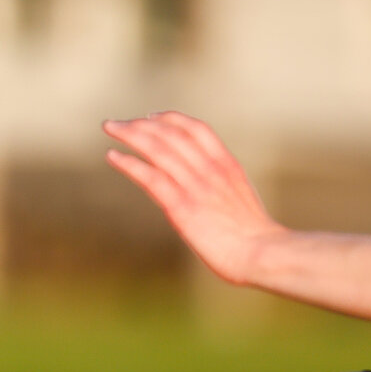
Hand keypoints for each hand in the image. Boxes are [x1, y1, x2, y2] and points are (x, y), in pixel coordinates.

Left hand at [103, 111, 281, 285]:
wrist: (261, 254)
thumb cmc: (254, 236)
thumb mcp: (240, 197)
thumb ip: (222, 184)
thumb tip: (205, 185)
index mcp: (226, 165)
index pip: (196, 128)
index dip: (170, 119)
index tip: (151, 117)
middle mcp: (209, 169)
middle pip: (170, 134)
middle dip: (140, 124)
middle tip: (117, 124)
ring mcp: (195, 185)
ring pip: (156, 148)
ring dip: (129, 134)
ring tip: (109, 128)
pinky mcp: (181, 206)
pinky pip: (150, 176)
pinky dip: (129, 163)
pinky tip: (113, 156)